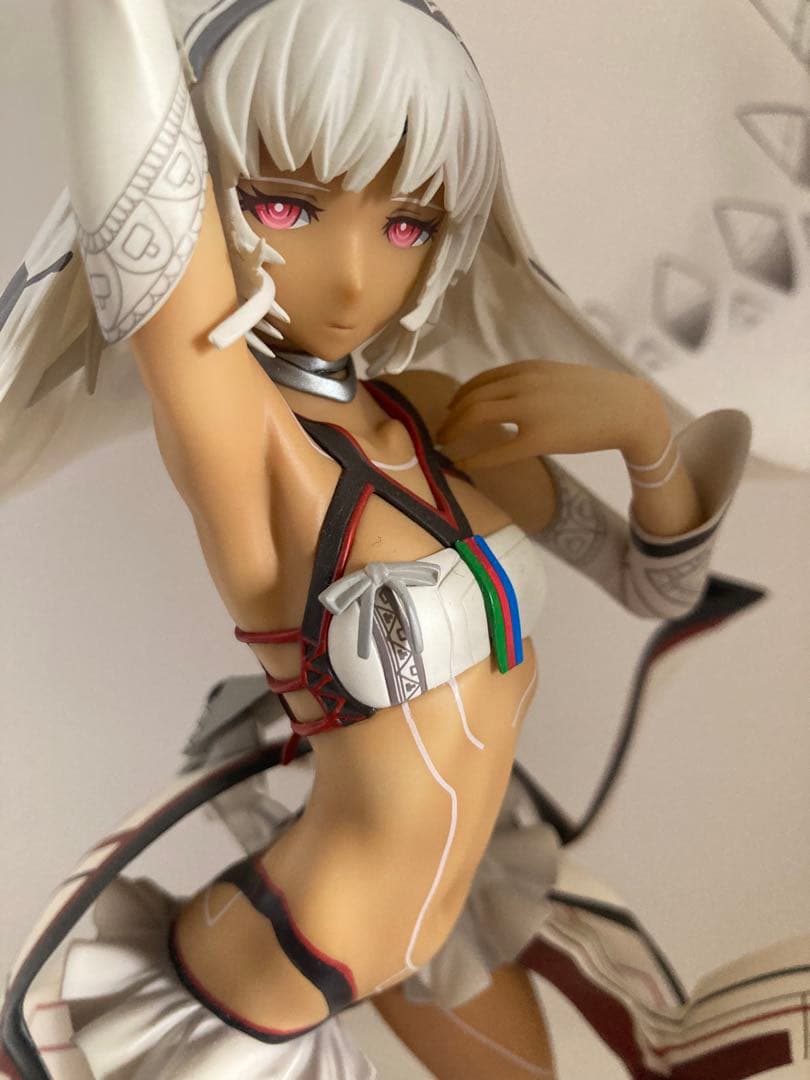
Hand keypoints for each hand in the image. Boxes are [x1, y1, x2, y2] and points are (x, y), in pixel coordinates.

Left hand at [435, 360, 666, 469]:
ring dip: (455, 434)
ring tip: (446, 448)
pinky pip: (497, 450)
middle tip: (440, 435)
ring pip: (476, 419)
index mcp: (527, 368)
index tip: (450, 413)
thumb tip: (502, 396)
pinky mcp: (540, 439)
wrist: (629, 408)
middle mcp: (524, 384)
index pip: (479, 381)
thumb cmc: (596, 395)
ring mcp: (531, 411)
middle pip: (471, 400)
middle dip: (450, 419)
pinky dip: (475, 458)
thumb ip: (528, 382)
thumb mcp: (557, 376)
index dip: (459, 399)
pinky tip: (465, 466)